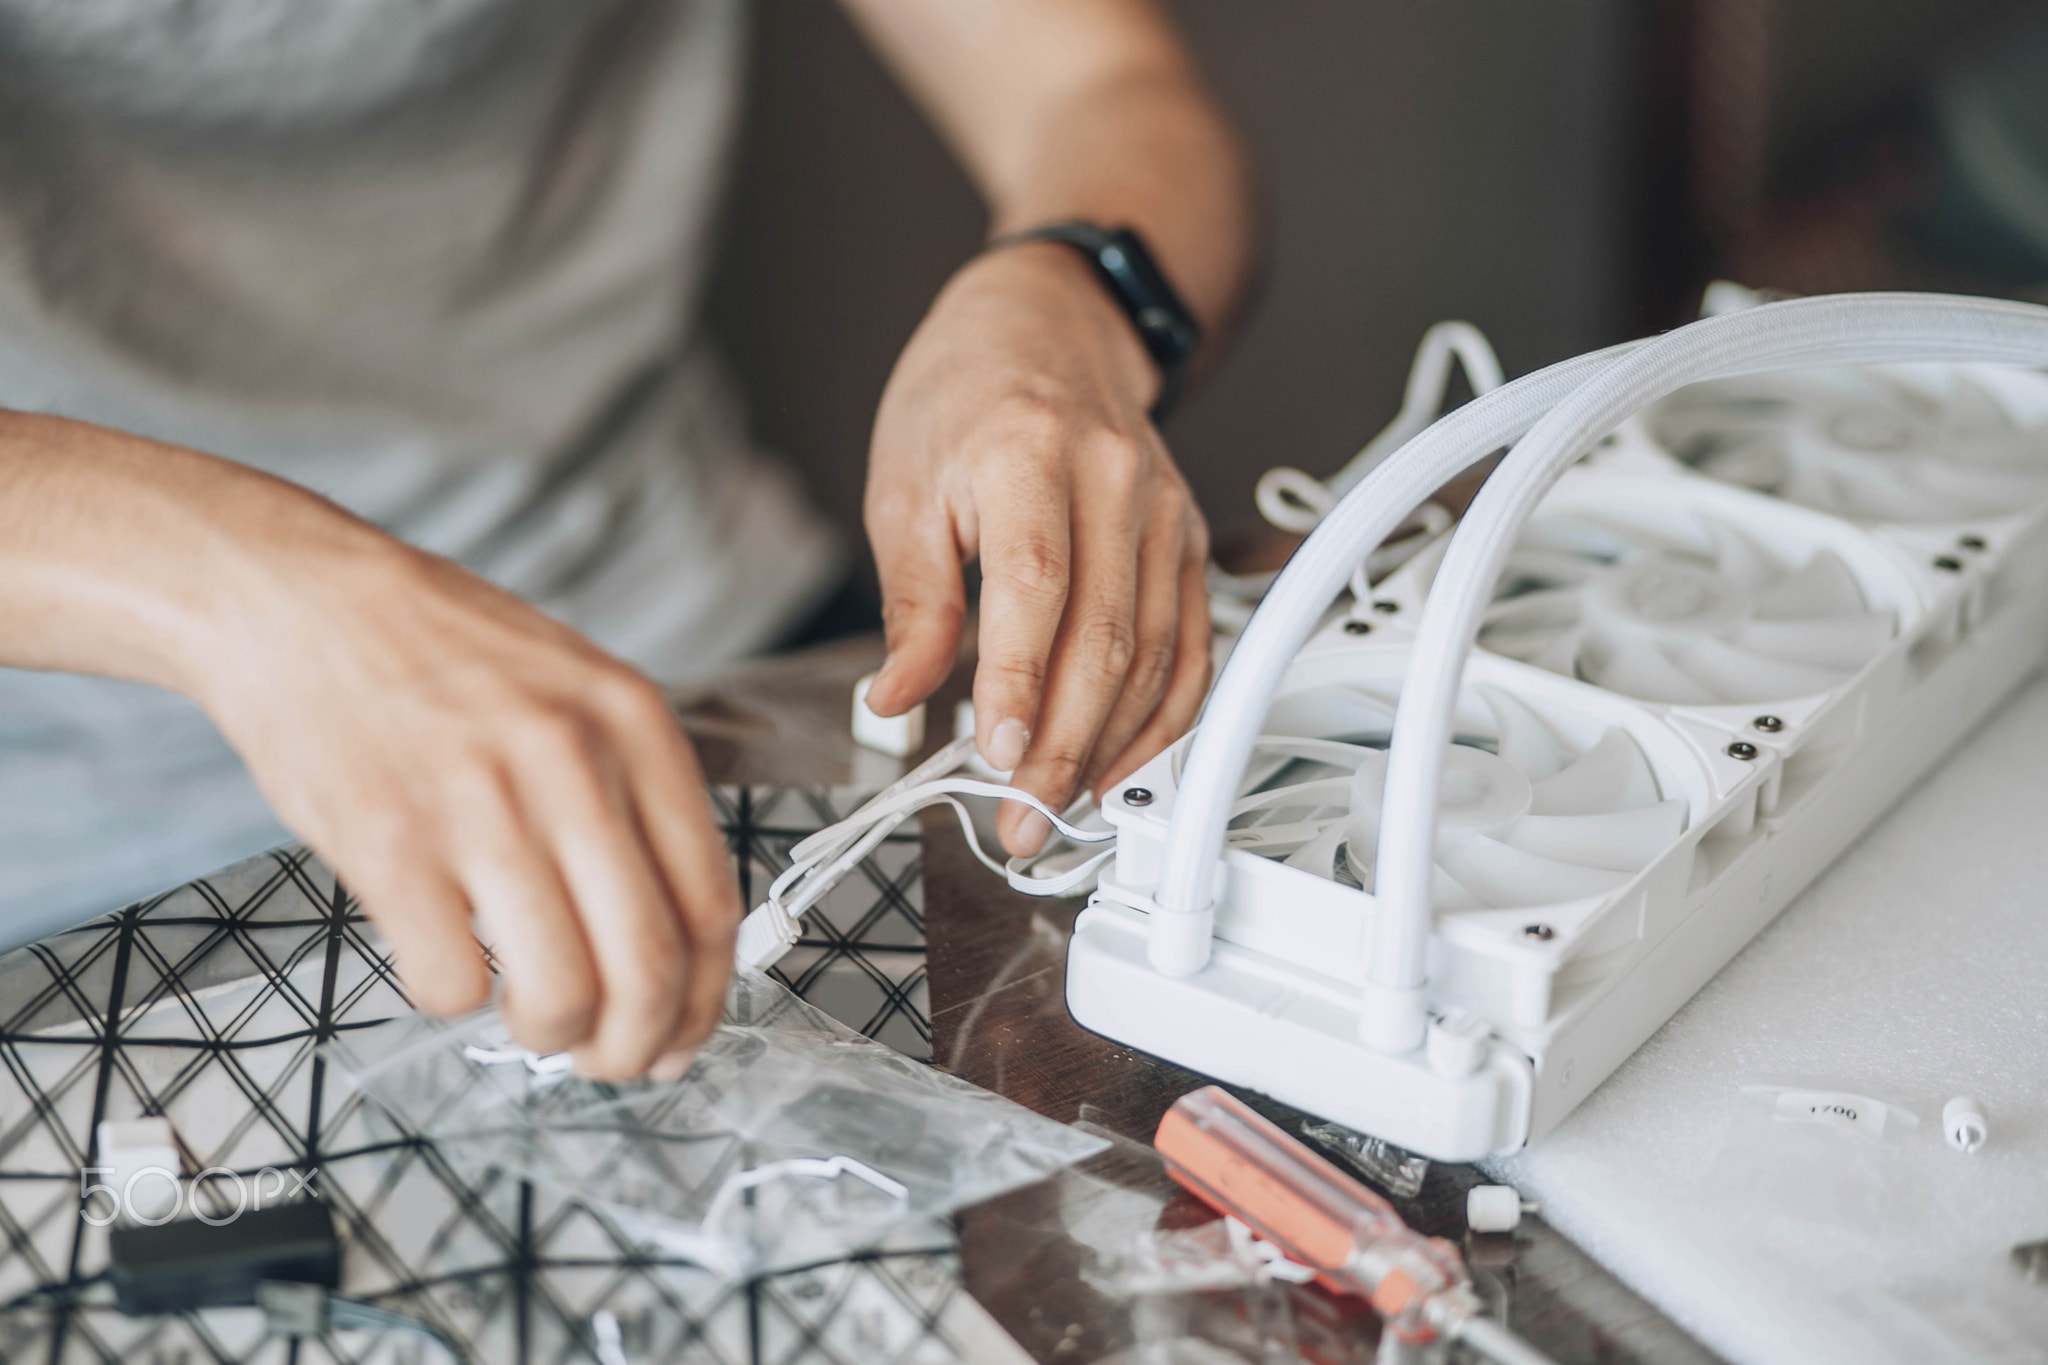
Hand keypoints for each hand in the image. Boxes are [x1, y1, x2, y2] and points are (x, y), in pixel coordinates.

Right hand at [197, 530, 739, 1079]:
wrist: (302, 604)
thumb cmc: (445, 657)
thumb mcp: (578, 689)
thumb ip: (635, 795)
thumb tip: (677, 936)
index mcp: (634, 725)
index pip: (708, 901)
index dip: (703, 997)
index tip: (683, 1035)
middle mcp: (571, 763)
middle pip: (647, 963)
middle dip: (637, 1044)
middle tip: (612, 1059)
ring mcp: (479, 804)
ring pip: (560, 992)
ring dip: (552, 1035)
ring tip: (532, 1020)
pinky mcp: (390, 845)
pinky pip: (453, 981)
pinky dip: (458, 999)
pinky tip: (450, 960)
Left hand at [861, 241, 1211, 855]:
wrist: (1049, 324)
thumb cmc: (964, 394)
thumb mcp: (902, 484)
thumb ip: (911, 600)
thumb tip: (897, 697)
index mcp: (1030, 452)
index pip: (1037, 586)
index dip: (1021, 682)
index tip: (997, 755)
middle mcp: (1117, 481)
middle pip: (1104, 638)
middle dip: (1064, 747)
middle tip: (1020, 819)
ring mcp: (1165, 514)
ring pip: (1155, 655)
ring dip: (1112, 748)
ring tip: (1060, 808)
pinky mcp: (1188, 544)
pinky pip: (1193, 647)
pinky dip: (1166, 720)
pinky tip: (1126, 767)